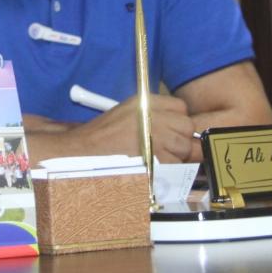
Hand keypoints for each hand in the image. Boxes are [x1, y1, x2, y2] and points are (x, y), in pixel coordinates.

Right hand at [72, 94, 195, 162]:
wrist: (84, 151)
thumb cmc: (106, 133)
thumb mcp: (130, 111)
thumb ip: (156, 114)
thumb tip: (182, 126)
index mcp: (146, 102)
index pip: (181, 107)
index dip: (179, 120)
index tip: (173, 129)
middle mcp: (153, 117)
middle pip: (187, 127)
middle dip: (182, 138)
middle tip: (168, 147)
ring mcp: (155, 139)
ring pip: (183, 149)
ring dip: (176, 156)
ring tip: (157, 158)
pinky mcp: (154, 161)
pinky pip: (174, 166)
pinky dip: (168, 170)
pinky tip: (153, 168)